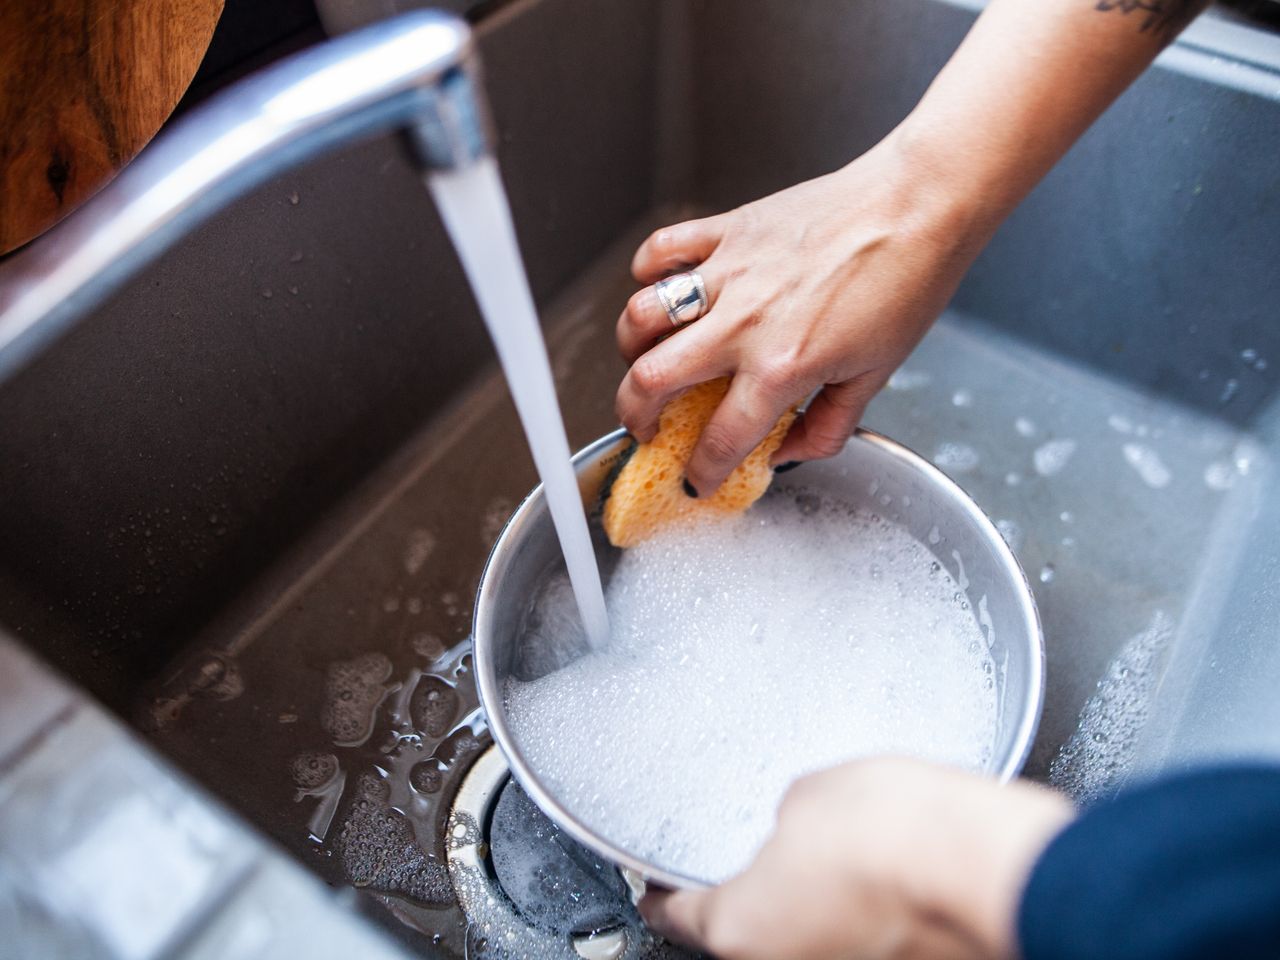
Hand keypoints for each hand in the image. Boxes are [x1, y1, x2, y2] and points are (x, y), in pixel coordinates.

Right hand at [615, 131, 989, 496]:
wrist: (919, 205)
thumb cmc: (907, 283)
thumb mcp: (876, 376)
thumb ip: (827, 427)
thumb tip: (789, 451)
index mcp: (782, 368)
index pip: (719, 440)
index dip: (701, 473)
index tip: (696, 480)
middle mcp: (743, 324)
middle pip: (649, 381)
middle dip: (634, 419)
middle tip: (645, 428)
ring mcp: (728, 274)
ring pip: (640, 318)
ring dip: (631, 350)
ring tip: (646, 361)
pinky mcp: (727, 231)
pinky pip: (660, 252)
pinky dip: (648, 274)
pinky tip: (662, 290)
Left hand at [639, 758, 1073, 959]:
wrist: (979, 867)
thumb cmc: (891, 830)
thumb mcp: (808, 795)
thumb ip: (784, 820)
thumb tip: (794, 826)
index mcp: (740, 928)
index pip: (678, 918)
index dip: (665, 897)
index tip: (658, 891)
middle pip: (746, 939)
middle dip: (754, 903)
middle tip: (771, 864)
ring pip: (805, 946)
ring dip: (813, 914)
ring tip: (843, 868)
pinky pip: (857, 946)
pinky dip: (860, 922)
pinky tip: (883, 887)